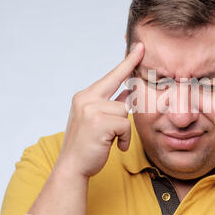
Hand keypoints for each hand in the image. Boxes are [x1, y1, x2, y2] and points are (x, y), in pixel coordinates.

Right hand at [56, 43, 144, 177]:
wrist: (72, 167)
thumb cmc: (87, 145)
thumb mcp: (97, 121)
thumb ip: (111, 105)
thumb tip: (127, 93)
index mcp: (85, 97)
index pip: (110, 76)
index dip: (127, 62)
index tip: (139, 48)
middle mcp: (86, 99)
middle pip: (121, 91)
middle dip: (130, 80)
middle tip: (141, 49)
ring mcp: (91, 109)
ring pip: (125, 111)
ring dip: (123, 129)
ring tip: (112, 140)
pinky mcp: (99, 122)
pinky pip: (125, 125)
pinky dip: (124, 138)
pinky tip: (115, 146)